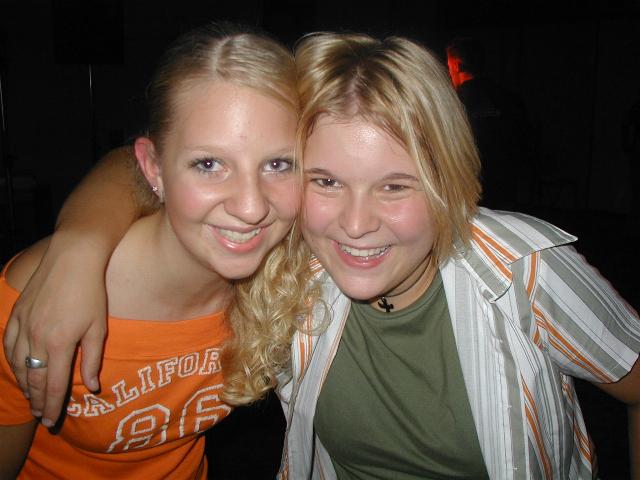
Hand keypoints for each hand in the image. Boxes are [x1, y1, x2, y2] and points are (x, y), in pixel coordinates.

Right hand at [3, 234, 107, 426]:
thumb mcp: (98, 327)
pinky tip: (18, 368)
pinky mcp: (16, 314)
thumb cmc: (91, 292)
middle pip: (34, 379)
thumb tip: (92, 387)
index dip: (53, 406)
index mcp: (59, 344)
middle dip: (38, 400)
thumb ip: (92, 359)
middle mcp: (36, 338)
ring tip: (32, 397)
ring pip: (17, 364)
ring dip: (25, 384)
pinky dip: (12, 361)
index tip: (52, 421)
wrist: (72, 258)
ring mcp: (23, 325)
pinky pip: (8, 345)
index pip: (55, 385)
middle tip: (42, 416)